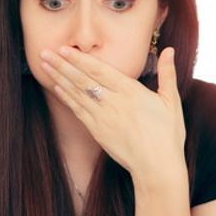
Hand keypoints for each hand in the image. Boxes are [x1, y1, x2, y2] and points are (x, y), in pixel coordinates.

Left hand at [40, 46, 185, 177]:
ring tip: (44, 65)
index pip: (99, 70)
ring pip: (76, 93)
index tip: (64, 48)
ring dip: (59, 77)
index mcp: (130, 91)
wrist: (156, 167)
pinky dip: (67, 98)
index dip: (79, 58)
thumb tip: (170, 50)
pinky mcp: (97, 131)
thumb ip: (167, 73)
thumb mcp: (171, 101)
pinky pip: (78, 110)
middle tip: (44, 52)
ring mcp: (102, 117)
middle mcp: (113, 102)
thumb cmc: (167, 135)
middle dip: (62, 64)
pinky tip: (57, 87)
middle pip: (82, 79)